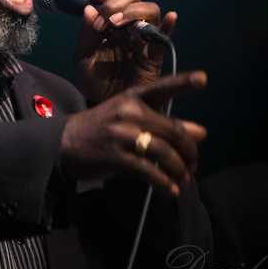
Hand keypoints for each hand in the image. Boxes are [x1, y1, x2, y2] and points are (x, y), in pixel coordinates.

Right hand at [60, 71, 207, 195]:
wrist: (64, 142)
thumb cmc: (102, 128)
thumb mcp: (130, 118)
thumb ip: (164, 123)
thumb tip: (201, 132)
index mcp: (133, 98)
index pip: (162, 88)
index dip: (184, 83)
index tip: (203, 78)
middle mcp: (129, 112)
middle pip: (174, 131)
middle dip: (190, 151)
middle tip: (193, 164)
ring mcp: (122, 134)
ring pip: (164, 153)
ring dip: (179, 170)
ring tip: (182, 178)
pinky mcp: (116, 157)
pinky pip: (148, 172)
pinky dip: (164, 183)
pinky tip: (170, 190)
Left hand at [73, 0, 176, 102]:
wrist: (105, 105)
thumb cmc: (94, 81)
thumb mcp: (82, 57)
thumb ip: (85, 34)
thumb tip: (89, 9)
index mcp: (109, 23)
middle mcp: (127, 26)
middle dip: (117, 2)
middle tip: (104, 18)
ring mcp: (142, 39)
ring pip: (150, 11)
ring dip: (134, 11)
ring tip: (117, 22)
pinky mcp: (153, 55)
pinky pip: (164, 37)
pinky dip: (168, 25)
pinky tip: (170, 18)